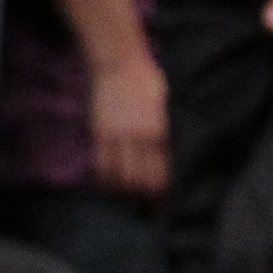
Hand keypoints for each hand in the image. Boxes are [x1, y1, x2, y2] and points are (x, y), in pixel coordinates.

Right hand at [88, 55, 169, 201]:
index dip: (164, 190)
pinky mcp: (99, 136)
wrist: (118, 63)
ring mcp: (116, 137)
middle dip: (146, 198)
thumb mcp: (166, 102)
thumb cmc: (147, 79)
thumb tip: (173, 154)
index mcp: (159, 128)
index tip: (165, 202)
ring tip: (131, 202)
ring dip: (126, 194)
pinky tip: (111, 187)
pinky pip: (101, 167)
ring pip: (119, 177)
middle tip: (149, 209)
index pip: (162, 169)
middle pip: (141, 179)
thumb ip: (167, 129)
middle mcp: (138, 136)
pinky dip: (106, 181)